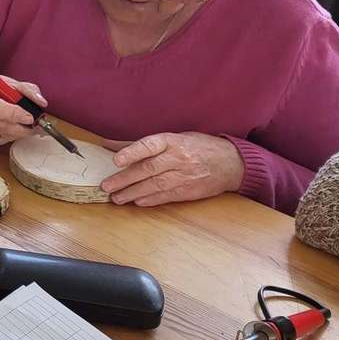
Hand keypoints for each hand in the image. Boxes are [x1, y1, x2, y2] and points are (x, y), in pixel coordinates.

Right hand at [0, 76, 46, 145]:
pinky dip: (10, 136)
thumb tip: (41, 102)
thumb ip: (27, 90)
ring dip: (19, 132)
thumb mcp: (8, 82)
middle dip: (24, 128)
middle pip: (3, 127)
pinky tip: (10, 127)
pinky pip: (1, 141)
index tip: (30, 117)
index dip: (15, 115)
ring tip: (25, 124)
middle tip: (36, 124)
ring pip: (4, 136)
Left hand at [100, 132, 244, 206]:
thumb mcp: (172, 138)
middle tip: (107, 186)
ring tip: (116, 198)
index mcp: (172, 141)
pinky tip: (137, 202)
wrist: (231, 163)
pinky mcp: (190, 191)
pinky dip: (150, 200)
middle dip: (125, 179)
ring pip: (155, 185)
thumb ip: (138, 143)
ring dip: (133, 193)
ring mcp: (185, 176)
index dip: (132, 152)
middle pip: (148, 169)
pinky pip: (166, 196)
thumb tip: (108, 144)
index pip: (149, 145)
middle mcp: (178, 158)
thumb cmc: (197, 146)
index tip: (116, 160)